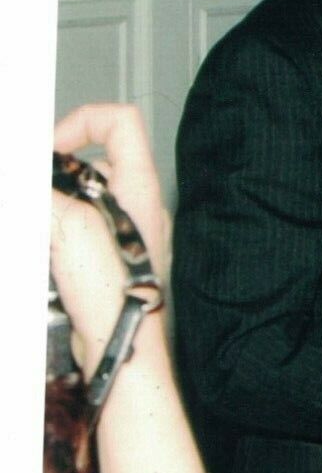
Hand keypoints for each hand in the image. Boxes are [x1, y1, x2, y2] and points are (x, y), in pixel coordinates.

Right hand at [50, 104, 168, 364]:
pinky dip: (48, 241)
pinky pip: (67, 237)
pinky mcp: (101, 264)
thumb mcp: (69, 224)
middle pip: (86, 167)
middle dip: (50, 182)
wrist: (119, 349)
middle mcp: (133, 206)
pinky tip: (42, 262)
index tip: (45, 151)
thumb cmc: (112, 292)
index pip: (119, 123)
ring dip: (46, 217)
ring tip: (43, 241)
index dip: (78, 124)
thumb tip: (31, 173)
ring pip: (72, 205)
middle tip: (34, 202)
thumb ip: (45, 190)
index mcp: (138, 186)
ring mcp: (119, 236)